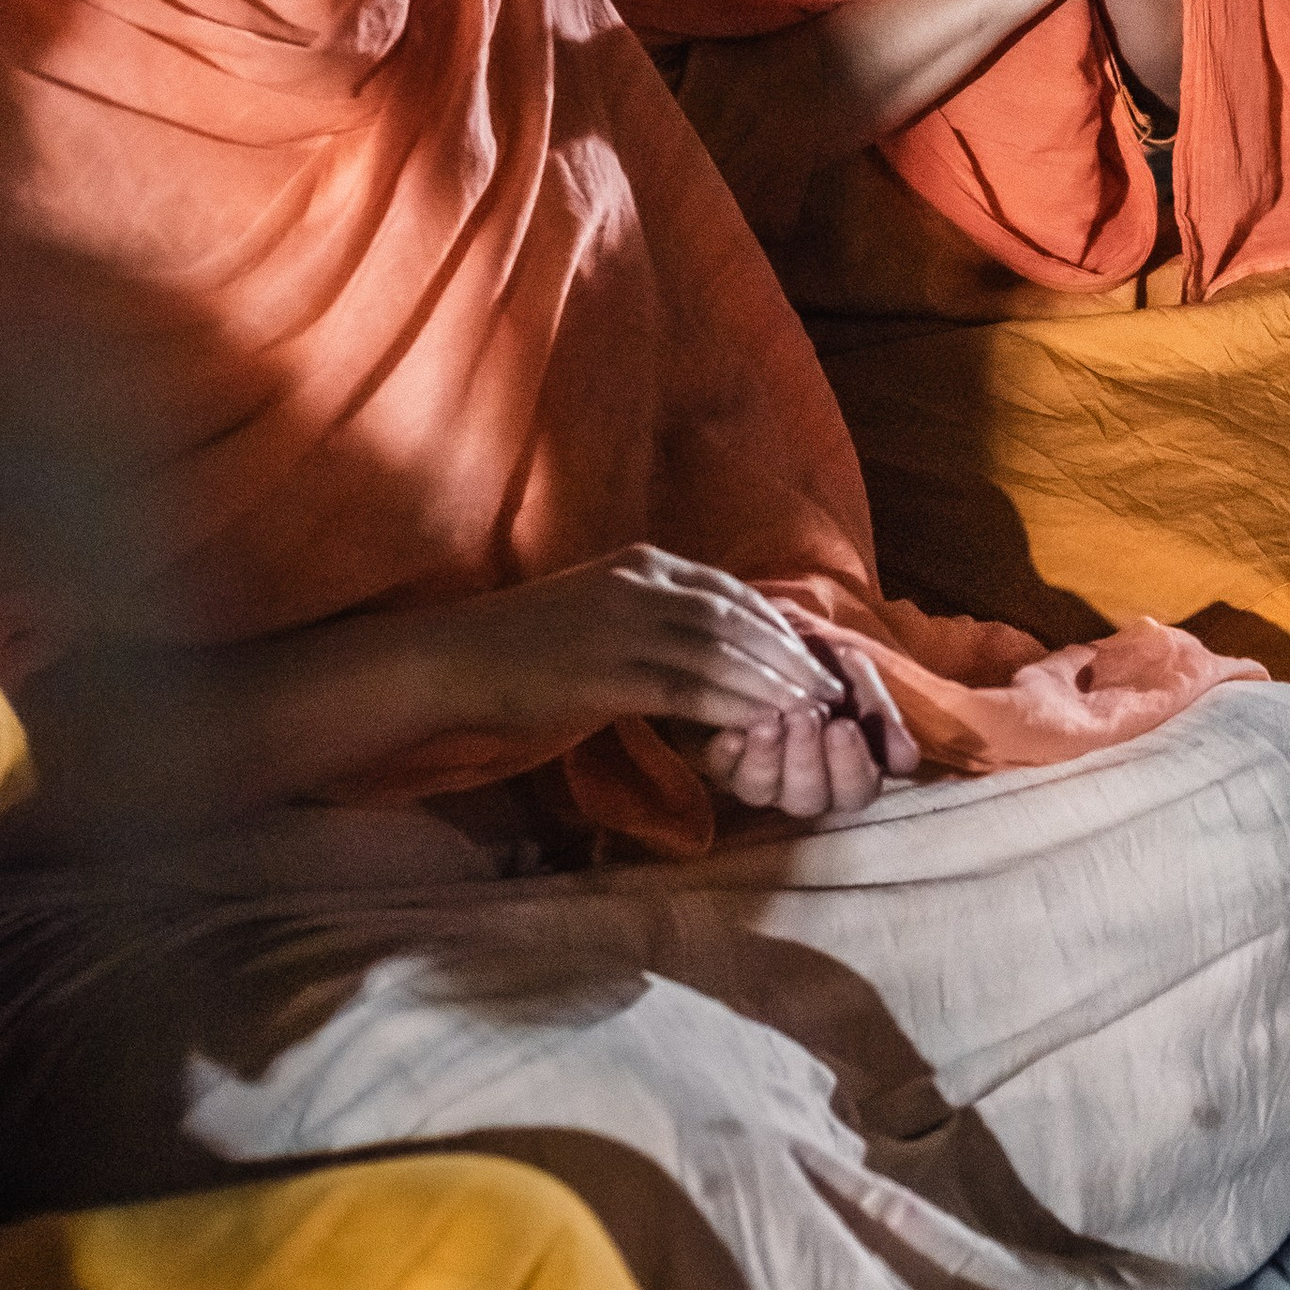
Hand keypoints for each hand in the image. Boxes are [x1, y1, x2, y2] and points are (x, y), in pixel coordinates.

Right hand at [438, 547, 857, 742]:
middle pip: (736, 620)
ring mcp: (624, 626)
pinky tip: (757, 726)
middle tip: (830, 689)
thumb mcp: (600, 605)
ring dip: (772, 683)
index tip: (812, 655)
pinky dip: (730, 707)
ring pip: (720, 654)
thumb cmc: (527, 642)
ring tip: (810, 711)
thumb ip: (654, 614)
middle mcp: (641, 584)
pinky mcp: (607, 673)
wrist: (458, 658)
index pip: (730, 591)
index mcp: (642, 563)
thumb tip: (709, 643)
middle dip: (788, 656)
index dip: (777, 625)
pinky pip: (685, 690)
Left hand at [702, 627, 921, 818]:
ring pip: (763, 793)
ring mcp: (759, 776)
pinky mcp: (720, 764)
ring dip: (769, 759)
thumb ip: (879, 711)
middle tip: (807, 716)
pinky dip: (729, 755)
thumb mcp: (856, 671)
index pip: (857, 792)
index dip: (851, 767)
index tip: (844, 726)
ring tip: (771, 721)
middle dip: (808, 759)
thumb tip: (905, 761)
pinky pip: (721, 774)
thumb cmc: (819, 655)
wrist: (769, 627)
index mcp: (844, 766)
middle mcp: (802, 782)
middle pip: (809, 800)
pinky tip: (733, 733)